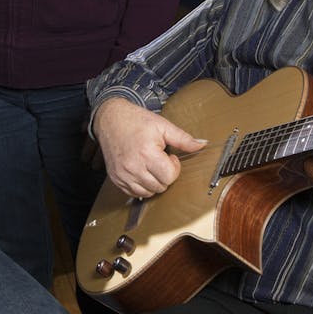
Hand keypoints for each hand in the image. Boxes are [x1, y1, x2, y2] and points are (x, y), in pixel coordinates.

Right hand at [90, 97, 206, 197]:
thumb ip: (183, 138)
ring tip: (150, 165)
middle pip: (160, 186)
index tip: (169, 156)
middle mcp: (133, 167)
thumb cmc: (136, 121)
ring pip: (148, 192)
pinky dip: (141, 186)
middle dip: (165, 175)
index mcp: (147, 153)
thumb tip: (202, 144)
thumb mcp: (162, 125)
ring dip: (154, 182)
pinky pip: (134, 193)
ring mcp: (123, 175)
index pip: (169, 177)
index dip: (174, 167)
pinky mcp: (116, 179)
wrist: (110, 119)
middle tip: (159, 159)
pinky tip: (141, 171)